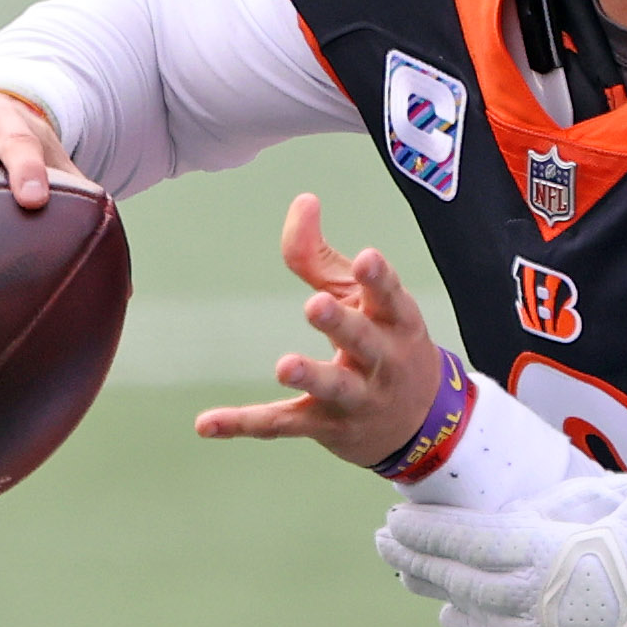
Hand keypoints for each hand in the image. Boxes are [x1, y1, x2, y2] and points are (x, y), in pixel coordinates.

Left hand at [194, 194, 443, 468]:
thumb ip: (322, 255)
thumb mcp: (359, 298)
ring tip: (285, 366)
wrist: (421, 422)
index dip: (378, 278)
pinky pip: (283, 424)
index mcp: (394, 321)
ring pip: (332, 387)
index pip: (390, 296)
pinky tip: (206, 423)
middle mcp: (381, 360)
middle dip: (342, 324)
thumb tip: (303, 201)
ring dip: (310, 376)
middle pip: (363, 341)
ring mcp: (356, 397)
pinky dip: (244, 424)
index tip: (367, 258)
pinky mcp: (325, 425)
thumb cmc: (382, 341)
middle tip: (316, 305)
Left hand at [378, 475, 626, 626]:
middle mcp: (545, 606)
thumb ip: (570, 501)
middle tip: (388, 543)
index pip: (468, 540)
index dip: (426, 530)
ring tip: (414, 580)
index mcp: (555, 553)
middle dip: (418, 561)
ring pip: (481, 620)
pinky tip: (465, 619)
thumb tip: (523, 509)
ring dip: (441, 595)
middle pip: (462, 581)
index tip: (394, 516)